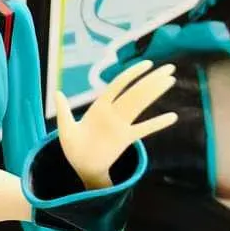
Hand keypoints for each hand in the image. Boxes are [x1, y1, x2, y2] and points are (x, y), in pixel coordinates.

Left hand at [55, 61, 177, 188]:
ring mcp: (121, 125)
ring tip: (170, 80)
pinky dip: (157, 123)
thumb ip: (64, 111)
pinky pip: (144, 129)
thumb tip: (57, 92)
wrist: (82, 166)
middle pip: (135, 92)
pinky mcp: (126, 138)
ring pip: (141, 105)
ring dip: (155, 92)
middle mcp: (113, 113)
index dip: (132, 74)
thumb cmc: (73, 147)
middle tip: (170, 68)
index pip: (118, 85)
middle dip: (151, 80)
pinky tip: (172, 117)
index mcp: (100, 107)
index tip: (148, 64)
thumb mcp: (65, 129)